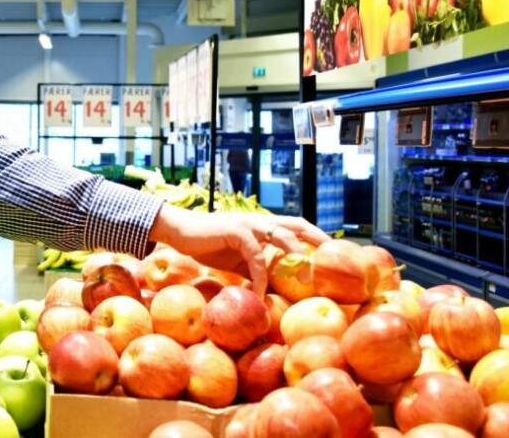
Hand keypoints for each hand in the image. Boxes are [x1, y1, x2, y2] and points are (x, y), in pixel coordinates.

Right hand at [148, 204, 330, 297]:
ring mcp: (249, 224)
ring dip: (296, 257)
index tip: (333, 253)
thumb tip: (273, 292)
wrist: (181, 232)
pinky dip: (261, 276)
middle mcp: (260, 221)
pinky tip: (259, 293)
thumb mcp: (239, 261)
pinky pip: (256, 256)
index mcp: (263, 225)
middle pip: (297, 225)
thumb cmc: (209, 245)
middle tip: (333, 260)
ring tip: (307, 279)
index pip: (297, 226)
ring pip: (282, 236)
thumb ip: (256, 270)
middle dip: (317, 240)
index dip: (316, 237)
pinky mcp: (236, 232)